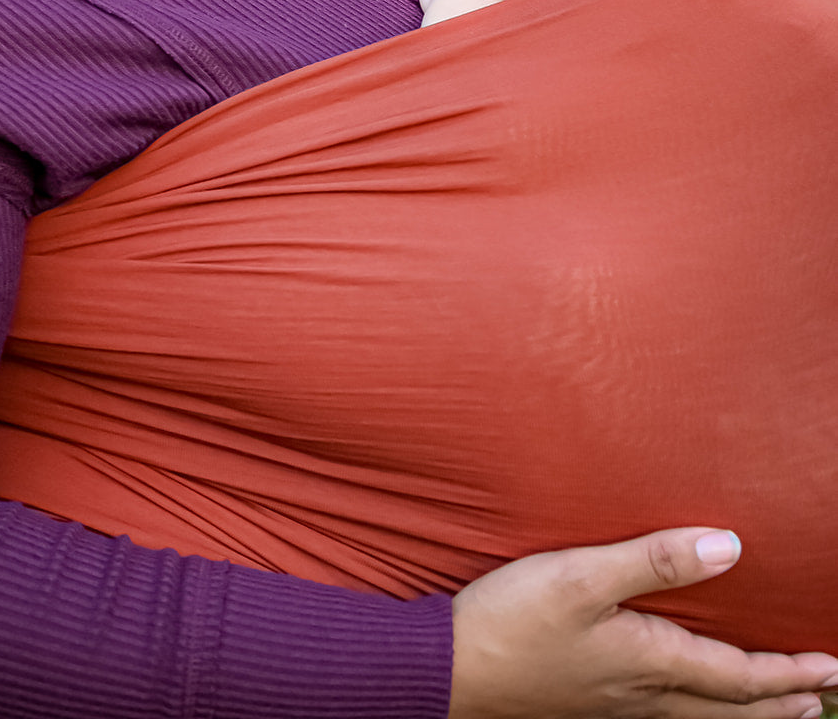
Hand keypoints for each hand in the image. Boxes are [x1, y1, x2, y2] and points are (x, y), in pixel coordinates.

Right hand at [448, 528, 837, 718]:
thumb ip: (653, 560)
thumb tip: (730, 547)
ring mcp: (613, 705)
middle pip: (728, 709)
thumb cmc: (511, 620)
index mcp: (649, 662)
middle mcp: (641, 694)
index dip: (788, 671)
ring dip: (746, 714)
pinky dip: (701, 713)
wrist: (449, 671)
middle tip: (821, 697)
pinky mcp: (587, 703)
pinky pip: (666, 717)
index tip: (831, 665)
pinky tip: (684, 701)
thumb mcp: (581, 577)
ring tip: (777, 711)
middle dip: (779, 703)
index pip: (738, 675)